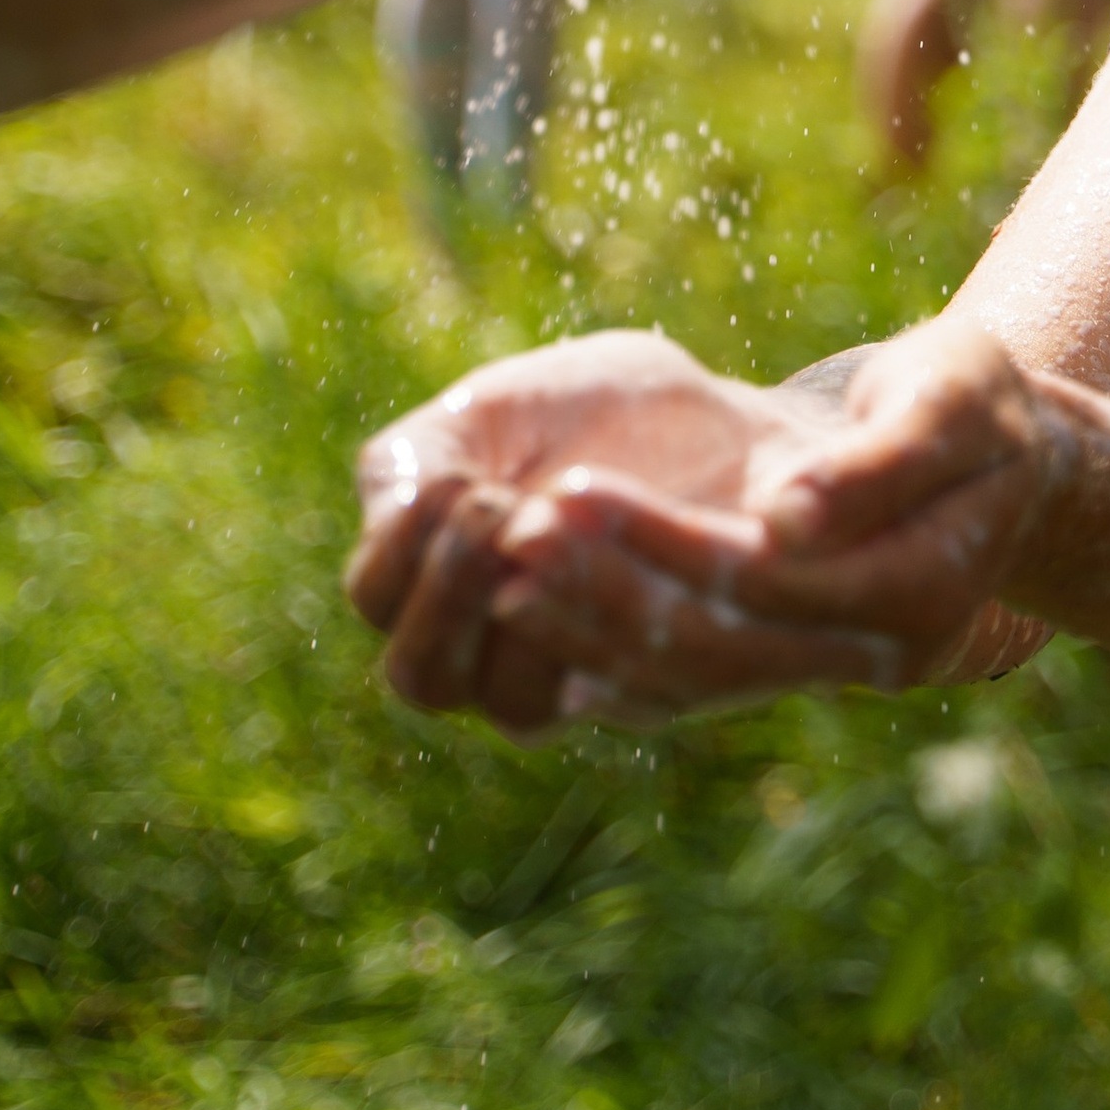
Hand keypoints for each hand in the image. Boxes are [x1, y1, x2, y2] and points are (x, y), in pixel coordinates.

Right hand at [346, 330, 856, 732]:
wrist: (733, 429)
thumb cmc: (606, 406)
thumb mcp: (510, 404)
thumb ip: (428, 449)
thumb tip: (389, 492)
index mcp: (430, 565)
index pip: (377, 593)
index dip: (404, 547)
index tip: (459, 478)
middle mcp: (483, 640)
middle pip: (421, 675)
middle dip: (452, 595)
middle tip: (497, 509)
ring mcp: (561, 673)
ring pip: (510, 705)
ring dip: (529, 626)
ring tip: (563, 538)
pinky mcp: (641, 691)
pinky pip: (611, 704)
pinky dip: (612, 651)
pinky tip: (636, 587)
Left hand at [486, 319, 1060, 724]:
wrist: (1009, 456)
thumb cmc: (979, 402)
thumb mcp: (951, 397)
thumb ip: (876, 460)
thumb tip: (782, 517)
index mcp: (921, 588)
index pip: (763, 581)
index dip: (658, 541)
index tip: (565, 491)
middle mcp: (881, 654)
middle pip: (719, 645)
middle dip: (606, 591)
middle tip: (509, 537)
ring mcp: (841, 670)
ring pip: (700, 679)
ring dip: (596, 631)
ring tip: (505, 577)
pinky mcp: (802, 664)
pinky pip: (703, 689)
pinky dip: (622, 667)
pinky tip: (549, 638)